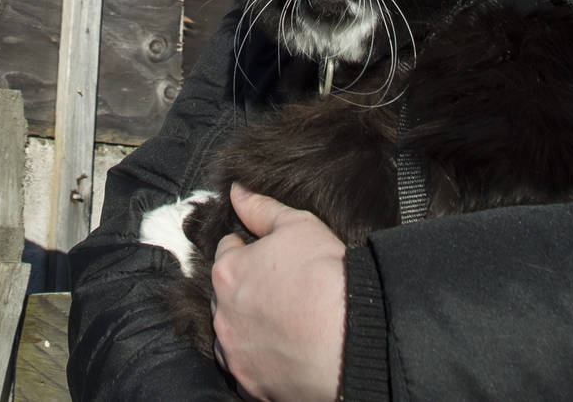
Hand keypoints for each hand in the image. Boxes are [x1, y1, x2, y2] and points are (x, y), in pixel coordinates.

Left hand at [211, 184, 345, 401]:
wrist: (351, 336)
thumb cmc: (326, 276)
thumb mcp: (298, 225)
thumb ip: (262, 208)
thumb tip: (237, 191)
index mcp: (227, 273)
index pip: (226, 254)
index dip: (248, 252)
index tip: (270, 261)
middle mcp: (221, 315)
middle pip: (225, 297)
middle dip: (245, 292)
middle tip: (280, 294)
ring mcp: (234, 353)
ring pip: (232, 336)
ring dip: (248, 329)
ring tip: (283, 326)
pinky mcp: (249, 384)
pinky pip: (246, 371)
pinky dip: (259, 361)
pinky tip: (284, 352)